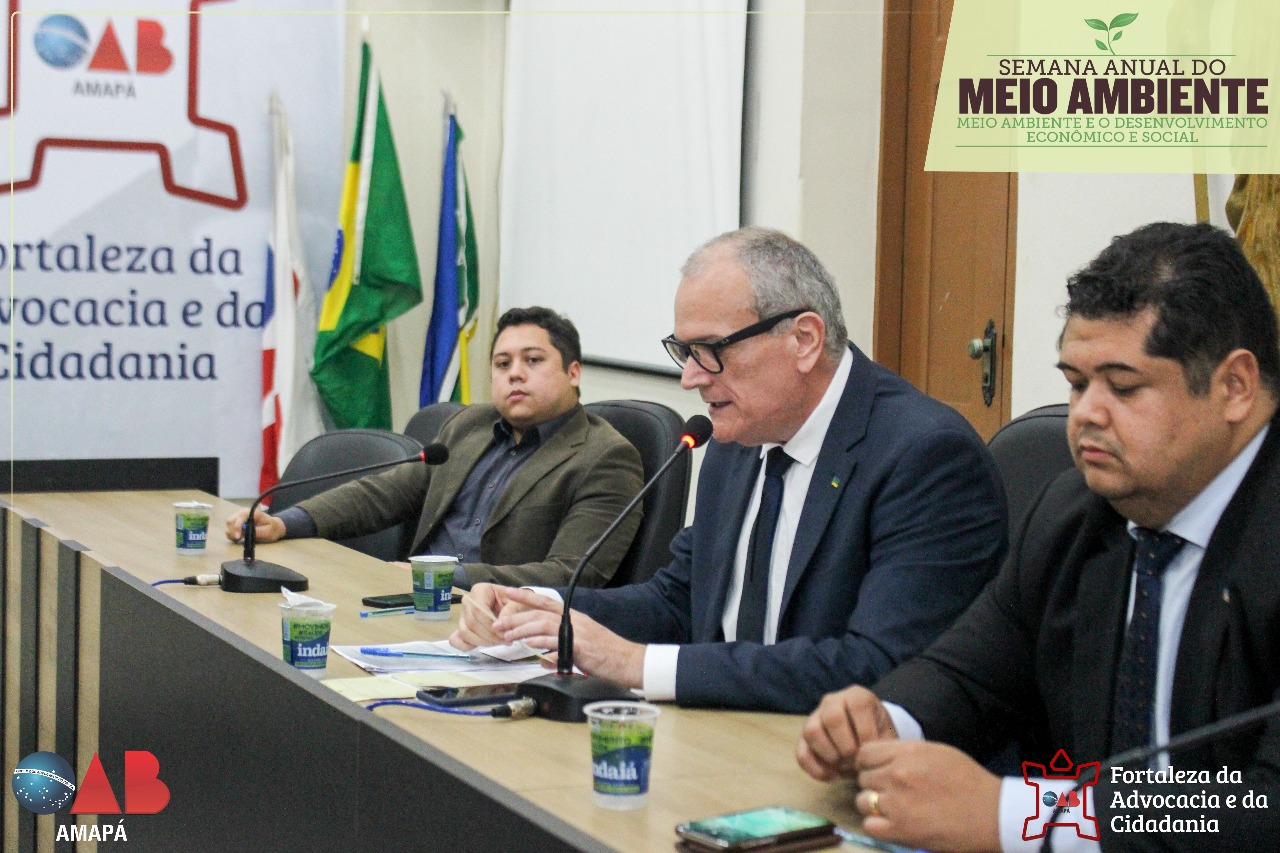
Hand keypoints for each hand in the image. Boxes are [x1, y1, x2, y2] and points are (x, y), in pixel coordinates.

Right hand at [224, 508, 284, 543]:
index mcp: (253, 512)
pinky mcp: (237, 522)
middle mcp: (244, 512)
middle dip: (232, 531)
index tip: (238, 537)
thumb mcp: (268, 531)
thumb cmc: (272, 528)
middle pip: (231, 520)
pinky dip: (231, 534)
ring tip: (240, 539)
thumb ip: (257, 531)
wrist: (273, 527)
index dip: (237, 527)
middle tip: (239, 539)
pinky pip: (229, 528)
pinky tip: (239, 538)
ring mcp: (239, 517)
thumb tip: (244, 531)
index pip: (240, 517)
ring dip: (231, 533)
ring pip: (229, 524)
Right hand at [449, 583, 515, 649]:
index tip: (504, 634)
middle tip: (505, 641)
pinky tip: (482, 645)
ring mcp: (462, 615)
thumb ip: (511, 611)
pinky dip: (466, 646)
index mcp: (480, 590)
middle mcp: (468, 601)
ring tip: (499, 642)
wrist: (512, 606)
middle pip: (472, 623)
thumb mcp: (519, 603)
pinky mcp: (462, 628)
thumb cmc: (515, 602)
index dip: (490, 626)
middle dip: (489, 636)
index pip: (478, 611)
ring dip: (482, 642)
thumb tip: (499, 624)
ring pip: (465, 633)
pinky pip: (456, 640)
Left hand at [493, 587, 645, 687]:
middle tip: (499, 626)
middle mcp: (575, 621)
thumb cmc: (610, 656)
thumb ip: (561, 649)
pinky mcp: (581, 646)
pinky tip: (529, 647)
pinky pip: (555, 641)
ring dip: (522, 630)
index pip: (546, 602)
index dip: (526, 596)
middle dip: (516, 618)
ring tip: (507, 637)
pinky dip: (540, 643)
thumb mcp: (582, 647)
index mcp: (575, 618)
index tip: (508, 592)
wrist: (631, 662)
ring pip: (543, 625)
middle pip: (539, 614)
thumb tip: (544, 658)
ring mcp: (578, 632)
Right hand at [797, 685, 897, 780]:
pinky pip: (801, 752)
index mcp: (857, 696)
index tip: (873, 752)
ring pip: (812, 731)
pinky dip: (815, 768)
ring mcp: (815, 717)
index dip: (866, 733)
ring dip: (829, 755)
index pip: (857, 707)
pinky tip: (832, 776)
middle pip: (832, 718)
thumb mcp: (886, 735)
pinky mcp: (804, 737)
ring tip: (844, 768)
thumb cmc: (878, 735)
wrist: (867, 740)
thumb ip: (881, 745)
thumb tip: (867, 758)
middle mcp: (833, 701)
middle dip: (846, 746)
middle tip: (857, 761)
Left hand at [852, 740, 1001, 852]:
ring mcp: (896, 803)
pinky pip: (869, 825)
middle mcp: (896, 775)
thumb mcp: (936, 752)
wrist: (991, 814)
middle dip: (874, 784)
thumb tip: (882, 757)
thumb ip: (905, 752)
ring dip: (874, 805)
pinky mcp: (900, 830)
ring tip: (893, 808)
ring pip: (862, 801)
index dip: (868, 762)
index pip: (864, 753)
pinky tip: (893, 823)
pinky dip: (878, 825)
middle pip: (863, 777)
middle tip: (892, 792)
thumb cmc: (969, 781)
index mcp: (906, 752)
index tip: (877, 770)